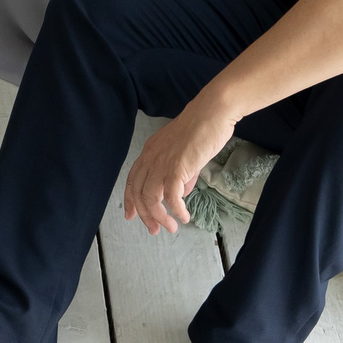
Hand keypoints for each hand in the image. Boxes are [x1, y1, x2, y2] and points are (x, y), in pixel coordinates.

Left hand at [121, 95, 237, 234]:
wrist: (212, 113)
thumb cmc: (202, 130)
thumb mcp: (186, 155)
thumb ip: (181, 175)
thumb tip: (181, 194)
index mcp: (150, 152)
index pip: (132, 180)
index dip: (130, 200)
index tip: (131, 216)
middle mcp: (151, 157)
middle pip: (139, 193)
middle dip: (145, 215)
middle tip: (156, 230)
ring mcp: (162, 162)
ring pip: (151, 197)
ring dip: (160, 216)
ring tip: (172, 227)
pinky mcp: (177, 167)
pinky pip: (171, 196)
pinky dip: (176, 210)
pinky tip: (184, 216)